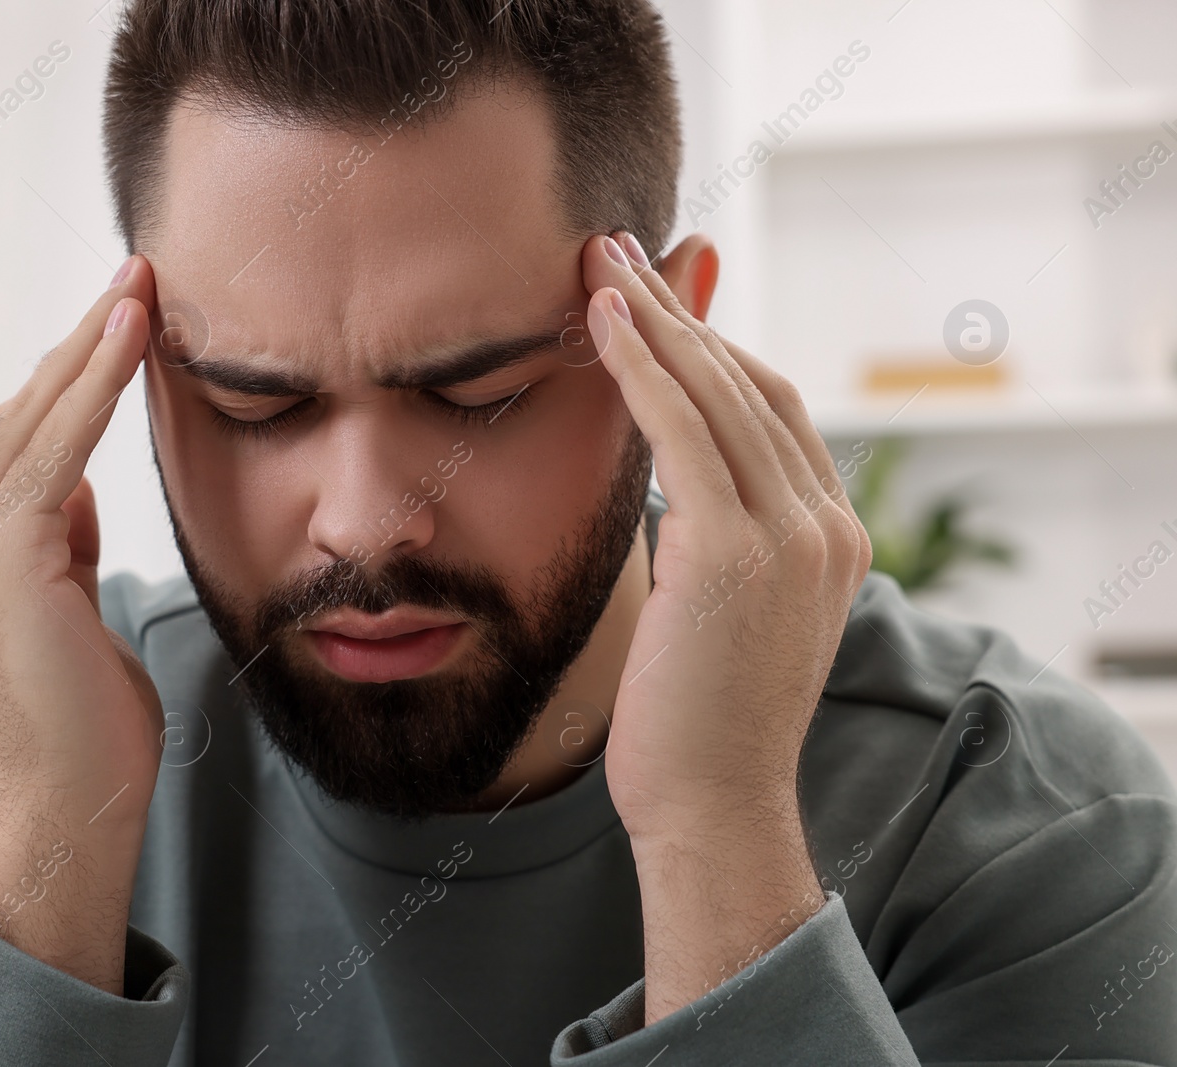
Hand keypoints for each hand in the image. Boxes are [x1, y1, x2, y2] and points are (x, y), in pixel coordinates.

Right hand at [0, 256, 162, 992]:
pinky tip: (132, 332)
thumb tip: (74, 486)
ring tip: (142, 284)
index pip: (10, 445)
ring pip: (33, 421)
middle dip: (80, 343)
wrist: (70, 804)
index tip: (116, 324)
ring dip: (92, 345)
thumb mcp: (65, 606)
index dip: (65, 378)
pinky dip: (97, 383)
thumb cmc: (83, 720)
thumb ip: (57, 541)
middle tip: (137, 275)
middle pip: (15, 418)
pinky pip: (58, 448)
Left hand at [582, 233, 870, 1021]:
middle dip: (679, 309)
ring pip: (720, 390)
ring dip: (656, 317)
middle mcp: (826, 525)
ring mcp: (791, 535)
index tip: (651, 301)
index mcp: (832, 538)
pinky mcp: (735, 550)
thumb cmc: (696, 723)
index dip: (709, 346)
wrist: (713, 809)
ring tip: (599, 262)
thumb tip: (673, 490)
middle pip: (750, 381)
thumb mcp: (720, 616)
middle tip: (616, 250)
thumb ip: (714, 542)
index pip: (772, 411)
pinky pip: (684, 428)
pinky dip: (643, 365)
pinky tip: (602, 320)